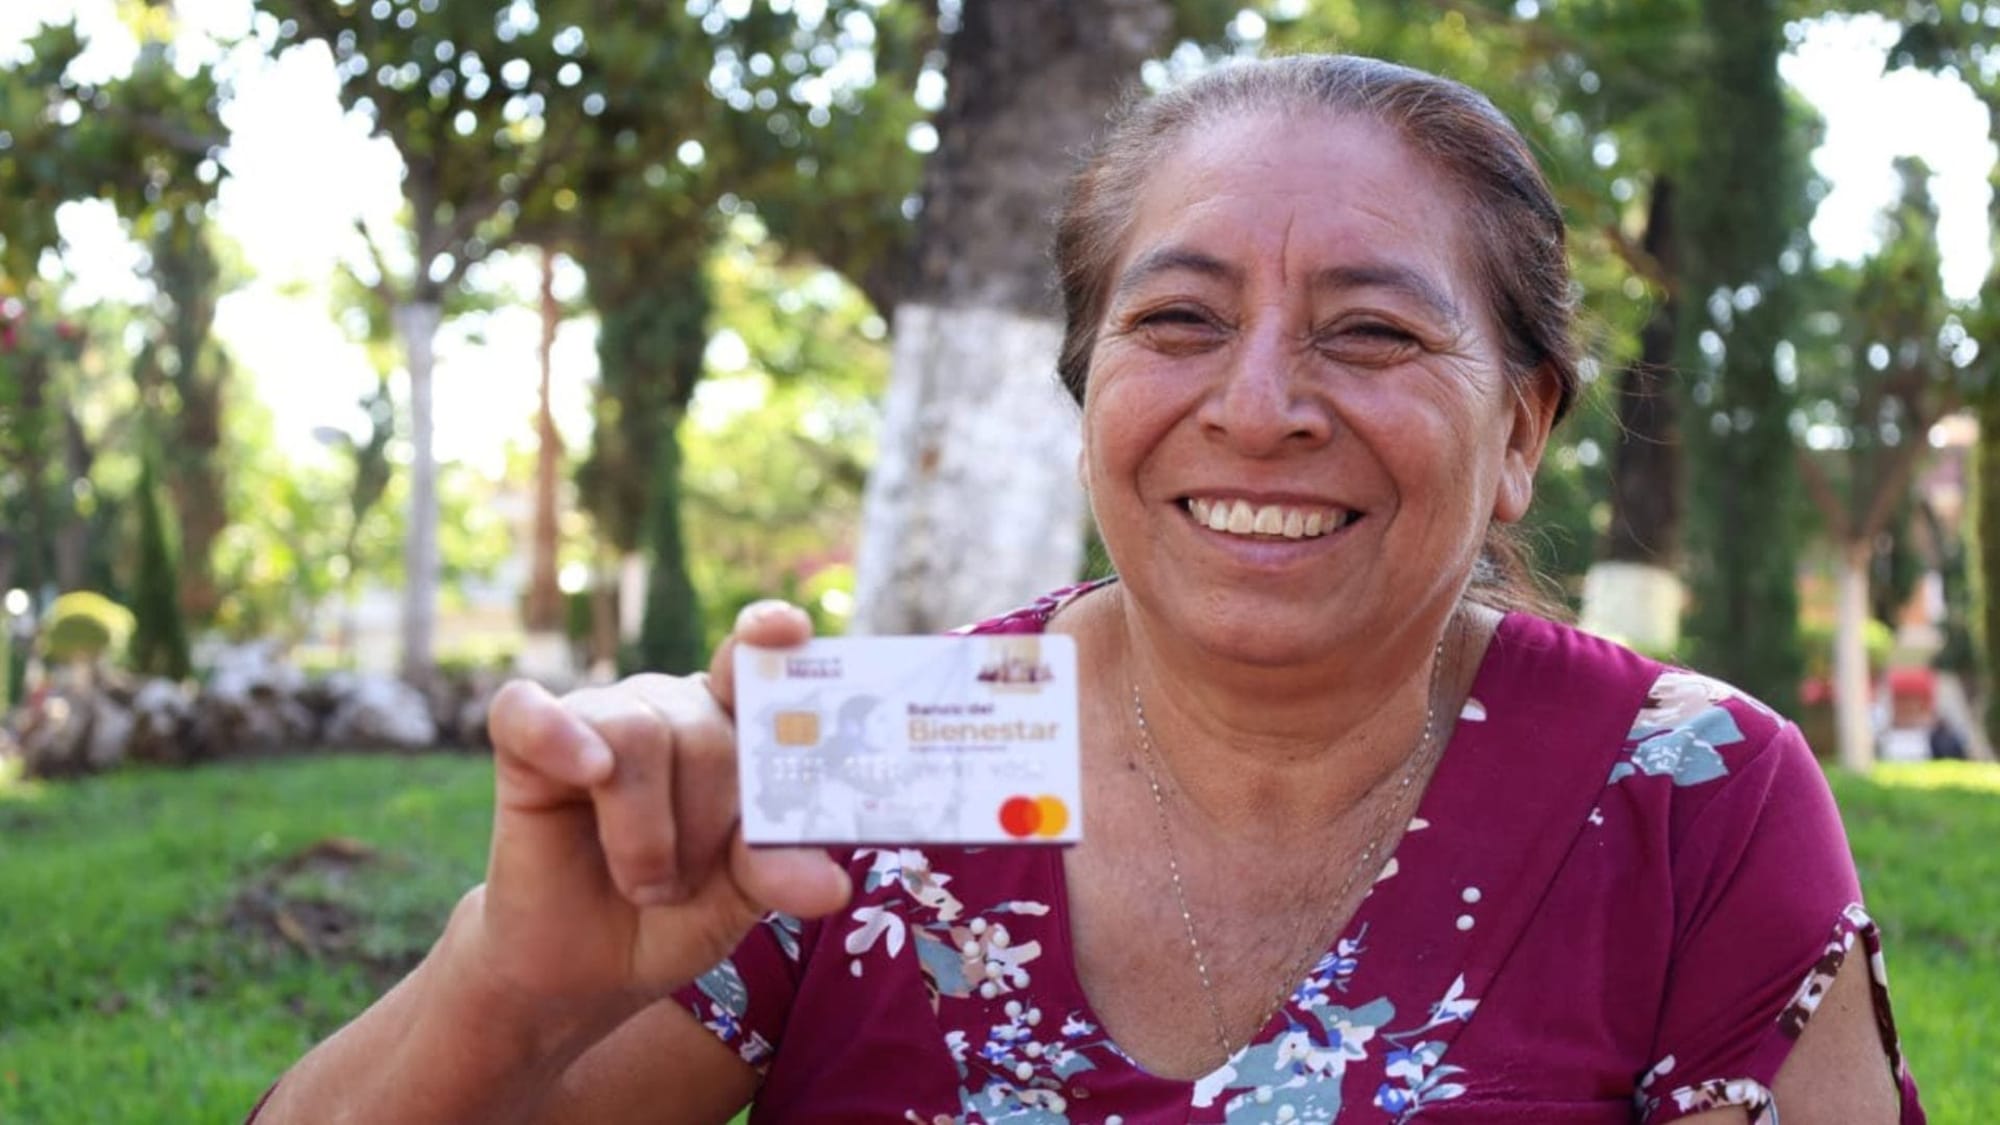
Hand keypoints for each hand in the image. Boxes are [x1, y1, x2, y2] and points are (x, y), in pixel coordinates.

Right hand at [463, 600, 851, 1021]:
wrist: (588, 968)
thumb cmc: (674, 915)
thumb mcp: (739, 898)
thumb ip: (779, 871)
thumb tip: (833, 886)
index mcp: (731, 727)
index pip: (755, 665)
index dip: (771, 640)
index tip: (789, 629)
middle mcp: (669, 707)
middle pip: (705, 729)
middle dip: (703, 826)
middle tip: (684, 884)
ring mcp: (598, 715)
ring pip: (638, 733)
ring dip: (645, 835)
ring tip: (644, 884)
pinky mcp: (527, 740)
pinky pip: (532, 713)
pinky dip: (560, 737)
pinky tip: (587, 770)